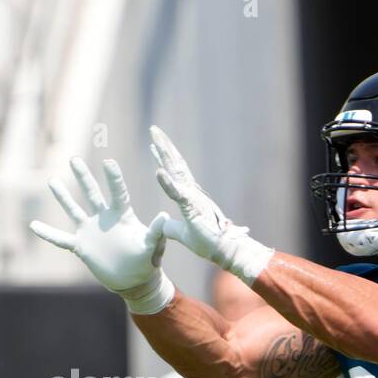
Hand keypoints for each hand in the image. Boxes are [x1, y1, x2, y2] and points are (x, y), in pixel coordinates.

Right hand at [30, 156, 175, 314]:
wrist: (133, 281)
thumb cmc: (147, 262)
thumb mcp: (153, 246)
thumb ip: (156, 231)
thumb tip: (164, 215)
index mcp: (123, 217)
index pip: (117, 193)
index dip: (113, 178)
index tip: (108, 162)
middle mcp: (104, 219)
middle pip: (92, 194)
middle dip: (83, 177)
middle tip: (74, 159)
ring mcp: (91, 231)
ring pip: (74, 210)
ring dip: (63, 197)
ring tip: (52, 181)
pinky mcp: (82, 246)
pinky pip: (62, 239)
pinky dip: (48, 233)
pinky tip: (34, 225)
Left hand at [148, 125, 273, 283]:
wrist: (224, 249)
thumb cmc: (207, 241)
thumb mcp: (183, 233)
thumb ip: (172, 227)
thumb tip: (164, 226)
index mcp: (189, 195)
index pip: (174, 171)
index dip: (164, 157)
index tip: (154, 143)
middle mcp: (191, 191)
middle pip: (175, 164)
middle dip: (164, 146)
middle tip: (153, 128)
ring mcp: (192, 197)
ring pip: (176, 171)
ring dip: (164, 154)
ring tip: (155, 138)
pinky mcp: (192, 208)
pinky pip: (177, 193)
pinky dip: (167, 183)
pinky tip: (158, 171)